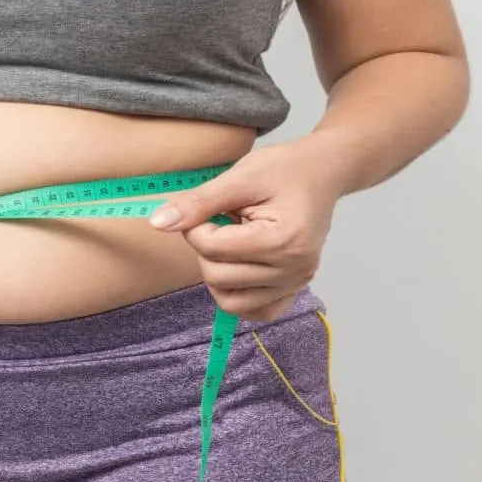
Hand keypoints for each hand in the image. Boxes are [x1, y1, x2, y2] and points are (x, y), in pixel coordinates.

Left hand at [149, 135, 346, 321]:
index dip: (196, 227)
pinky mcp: (293, 290)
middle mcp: (295, 269)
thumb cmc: (284, 170)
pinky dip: (238, 295)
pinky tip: (238, 266)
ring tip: (232, 242)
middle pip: (218, 277)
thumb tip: (159, 223)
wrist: (322, 172)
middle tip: (221, 222)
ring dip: (217, 274)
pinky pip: (255, 312)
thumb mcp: (239, 177)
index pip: (213, 249)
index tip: (207, 208)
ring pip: (231, 302)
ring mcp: (297, 283)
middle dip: (206, 249)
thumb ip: (198, 203)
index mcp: (284, 239)